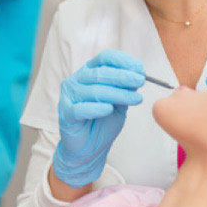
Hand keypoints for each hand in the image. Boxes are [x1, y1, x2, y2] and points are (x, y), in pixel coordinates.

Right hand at [52, 50, 144, 188]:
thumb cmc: (103, 122)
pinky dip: (96, 108)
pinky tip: (108, 109)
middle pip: (100, 72)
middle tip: (140, 81)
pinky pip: (81, 108)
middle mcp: (77, 80)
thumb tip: (138, 76)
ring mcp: (69, 96)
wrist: (89, 148)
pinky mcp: (65, 113)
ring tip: (135, 99)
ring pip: (95, 91)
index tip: (140, 69)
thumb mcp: (119, 103)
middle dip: (123, 77)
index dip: (123, 61)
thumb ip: (125, 90)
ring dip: (117, 94)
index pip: (105, 58)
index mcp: (89, 72)